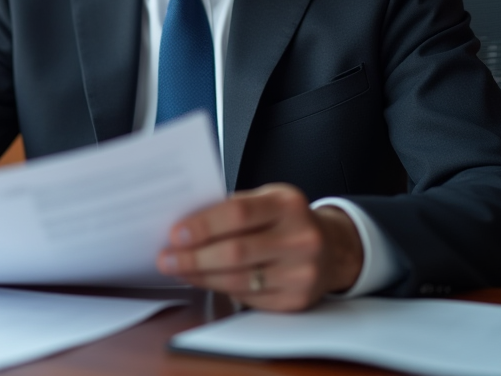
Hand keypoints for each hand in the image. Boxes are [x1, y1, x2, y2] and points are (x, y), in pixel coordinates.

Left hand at [157, 183, 362, 310]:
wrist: (333, 248)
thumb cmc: (287, 220)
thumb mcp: (267, 200)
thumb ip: (233, 209)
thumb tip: (184, 226)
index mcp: (288, 204)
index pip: (239, 214)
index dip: (203, 226)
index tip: (175, 234)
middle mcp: (300, 238)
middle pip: (236, 252)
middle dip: (194, 257)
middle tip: (166, 258)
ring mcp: (302, 272)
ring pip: (239, 280)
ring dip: (201, 276)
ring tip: (179, 270)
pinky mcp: (297, 300)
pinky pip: (249, 299)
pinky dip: (220, 290)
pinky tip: (203, 281)